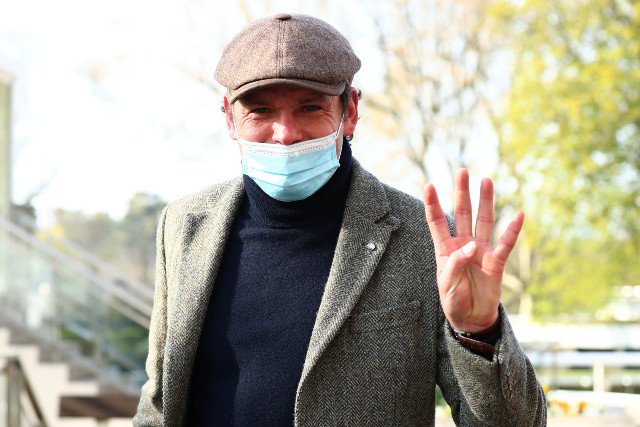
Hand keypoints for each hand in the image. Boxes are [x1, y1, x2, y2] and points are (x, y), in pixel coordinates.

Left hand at [423, 169, 523, 332]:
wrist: (471, 318)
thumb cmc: (454, 301)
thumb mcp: (446, 285)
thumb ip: (454, 265)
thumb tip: (471, 246)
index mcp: (445, 249)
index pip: (437, 222)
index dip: (433, 204)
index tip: (428, 185)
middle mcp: (463, 244)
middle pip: (462, 213)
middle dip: (462, 193)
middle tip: (462, 171)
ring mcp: (481, 250)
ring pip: (484, 220)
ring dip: (485, 201)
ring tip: (486, 180)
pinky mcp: (497, 261)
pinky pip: (505, 243)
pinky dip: (513, 230)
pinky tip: (519, 214)